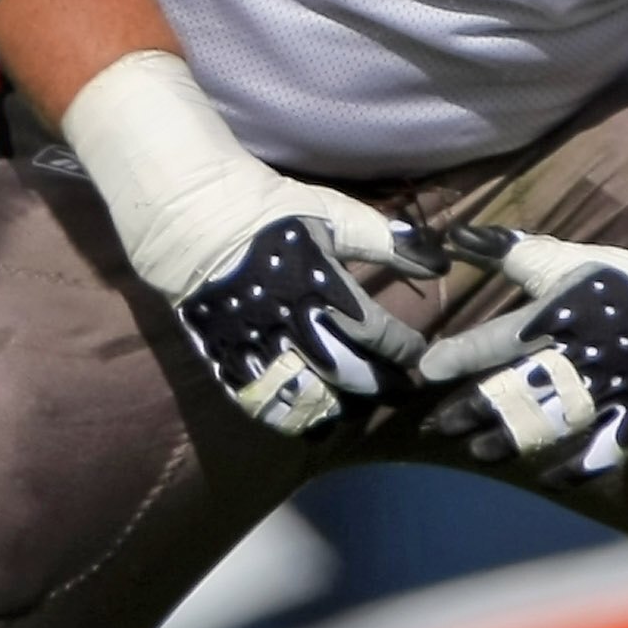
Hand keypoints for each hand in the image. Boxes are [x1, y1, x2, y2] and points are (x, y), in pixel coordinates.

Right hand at [176, 196, 439, 437]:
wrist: (189, 216)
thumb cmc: (266, 210)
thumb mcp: (331, 213)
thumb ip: (385, 240)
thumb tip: (438, 260)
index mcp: (325, 290)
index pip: (380, 335)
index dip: (405, 349)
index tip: (417, 353)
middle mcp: (296, 327)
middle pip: (353, 375)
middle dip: (382, 384)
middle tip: (398, 386)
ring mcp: (260, 348)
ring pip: (312, 399)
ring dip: (341, 407)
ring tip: (356, 403)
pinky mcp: (229, 360)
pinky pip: (264, 405)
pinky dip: (291, 417)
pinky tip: (309, 416)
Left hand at [420, 232, 627, 480]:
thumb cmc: (623, 279)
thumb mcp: (566, 260)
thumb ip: (508, 252)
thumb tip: (455, 236)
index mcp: (562, 313)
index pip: (499, 339)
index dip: (459, 356)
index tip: (426, 371)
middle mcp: (583, 356)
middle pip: (519, 389)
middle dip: (473, 410)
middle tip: (437, 425)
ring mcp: (612, 393)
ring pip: (553, 426)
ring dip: (511, 441)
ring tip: (479, 452)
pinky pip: (601, 455)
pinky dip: (571, 469)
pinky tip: (543, 476)